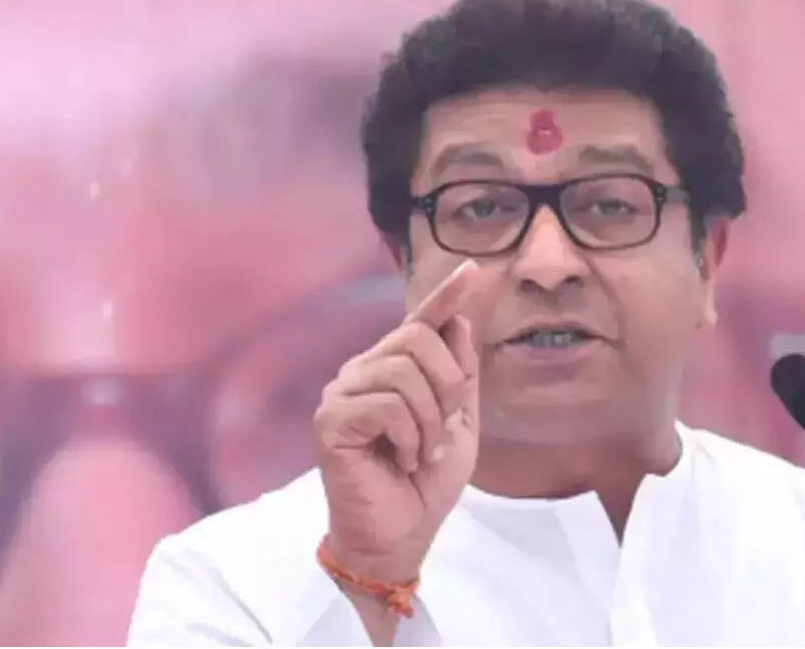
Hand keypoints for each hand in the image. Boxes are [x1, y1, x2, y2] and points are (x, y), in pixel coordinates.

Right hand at [314, 259, 483, 583]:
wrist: (401, 533)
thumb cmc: (425, 483)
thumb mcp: (458, 423)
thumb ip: (459, 375)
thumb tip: (459, 320)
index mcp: (393, 369)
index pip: (421, 322)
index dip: (446, 296)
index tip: (473, 271)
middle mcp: (363, 371)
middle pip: (418, 339)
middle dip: (447, 387)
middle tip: (442, 432)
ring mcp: (341, 393)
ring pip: (404, 373)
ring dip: (429, 420)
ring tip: (420, 452)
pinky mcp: (330, 420)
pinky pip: (386, 405)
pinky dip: (408, 437)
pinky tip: (400, 459)